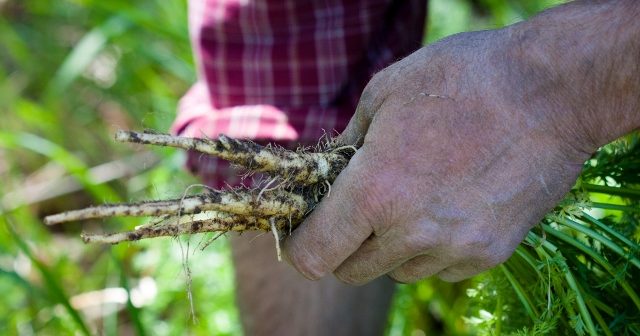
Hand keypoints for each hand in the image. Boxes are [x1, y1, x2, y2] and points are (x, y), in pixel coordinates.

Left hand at [285, 1, 639, 283]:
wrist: (552, 90)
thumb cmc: (463, 78)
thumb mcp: (385, 93)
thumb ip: (346, 143)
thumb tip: (328, 170)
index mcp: (374, 191)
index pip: (314, 256)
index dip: (301, 247)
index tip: (306, 231)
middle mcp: (411, 232)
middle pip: (351, 271)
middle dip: (343, 245)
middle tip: (356, 210)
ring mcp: (454, 248)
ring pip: (397, 271)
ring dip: (390, 247)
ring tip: (411, 200)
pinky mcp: (489, 253)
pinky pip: (441, 268)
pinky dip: (432, 248)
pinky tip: (447, 206)